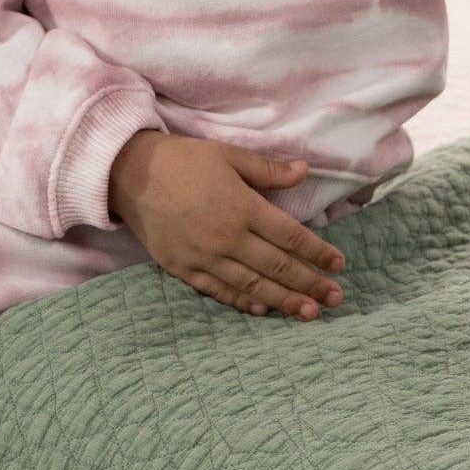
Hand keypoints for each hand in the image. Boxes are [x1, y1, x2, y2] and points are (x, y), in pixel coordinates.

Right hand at [108, 133, 347, 319]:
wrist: (130, 174)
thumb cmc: (184, 160)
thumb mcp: (230, 155)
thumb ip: (268, 170)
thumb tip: (304, 171)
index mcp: (243, 207)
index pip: (290, 236)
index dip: (317, 252)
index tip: (339, 265)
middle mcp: (227, 238)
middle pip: (277, 266)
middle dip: (309, 284)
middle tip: (336, 299)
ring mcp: (204, 257)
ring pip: (251, 285)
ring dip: (283, 300)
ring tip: (308, 313)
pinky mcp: (183, 269)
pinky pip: (218, 291)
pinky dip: (242, 303)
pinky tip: (262, 310)